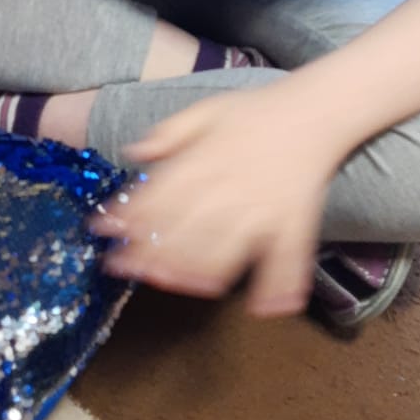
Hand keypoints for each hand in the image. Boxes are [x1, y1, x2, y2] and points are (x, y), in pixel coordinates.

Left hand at [90, 89, 338, 316]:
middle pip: (183, 228)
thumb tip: (134, 153)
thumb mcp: (206, 110)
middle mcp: (230, 187)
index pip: (160, 193)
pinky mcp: (295, 224)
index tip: (104, 231)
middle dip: (149, 251)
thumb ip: (169, 132)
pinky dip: (277, 287)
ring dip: (193, 271)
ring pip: (224, 250)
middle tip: (122, 267)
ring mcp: (263, 209)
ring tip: (169, 283)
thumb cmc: (254, 112)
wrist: (315, 110)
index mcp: (206, 159)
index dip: (129, 215)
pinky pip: (288, 261)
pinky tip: (261, 309)